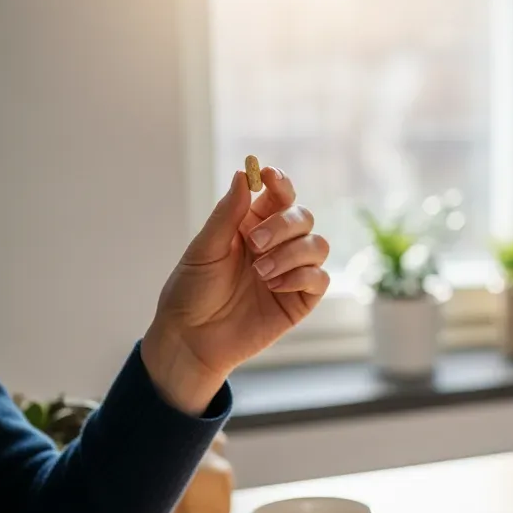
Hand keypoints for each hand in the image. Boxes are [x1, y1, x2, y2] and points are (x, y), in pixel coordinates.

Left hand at [141, 167, 329, 413]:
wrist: (192, 339)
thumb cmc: (192, 293)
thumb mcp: (204, 249)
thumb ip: (227, 214)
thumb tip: (244, 174)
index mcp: (251, 226)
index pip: (278, 196)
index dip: (279, 183)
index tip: (267, 176)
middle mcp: (276, 246)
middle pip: (303, 217)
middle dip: (283, 225)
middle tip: (255, 244)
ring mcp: (291, 272)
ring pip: (318, 245)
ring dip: (292, 253)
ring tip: (262, 272)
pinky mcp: (301, 300)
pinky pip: (320, 278)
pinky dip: (301, 276)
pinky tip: (273, 286)